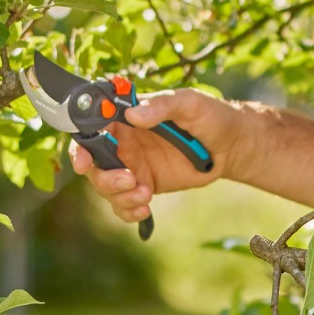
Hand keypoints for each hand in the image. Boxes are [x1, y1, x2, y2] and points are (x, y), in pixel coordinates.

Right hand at [69, 88, 244, 229]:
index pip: (91, 131)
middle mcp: (124, 143)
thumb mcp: (190, 103)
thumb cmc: (211, 116)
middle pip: (94, 165)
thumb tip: (134, 114)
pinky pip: (125, 203)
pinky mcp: (145, 185)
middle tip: (129, 180)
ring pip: (107, 187)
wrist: (232, 145)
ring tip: (145, 195)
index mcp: (127, 119)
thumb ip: (162, 105)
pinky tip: (145, 210)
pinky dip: (128, 211)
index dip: (80, 147)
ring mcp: (133, 165)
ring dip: (119, 196)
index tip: (84, 162)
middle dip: (103, 177)